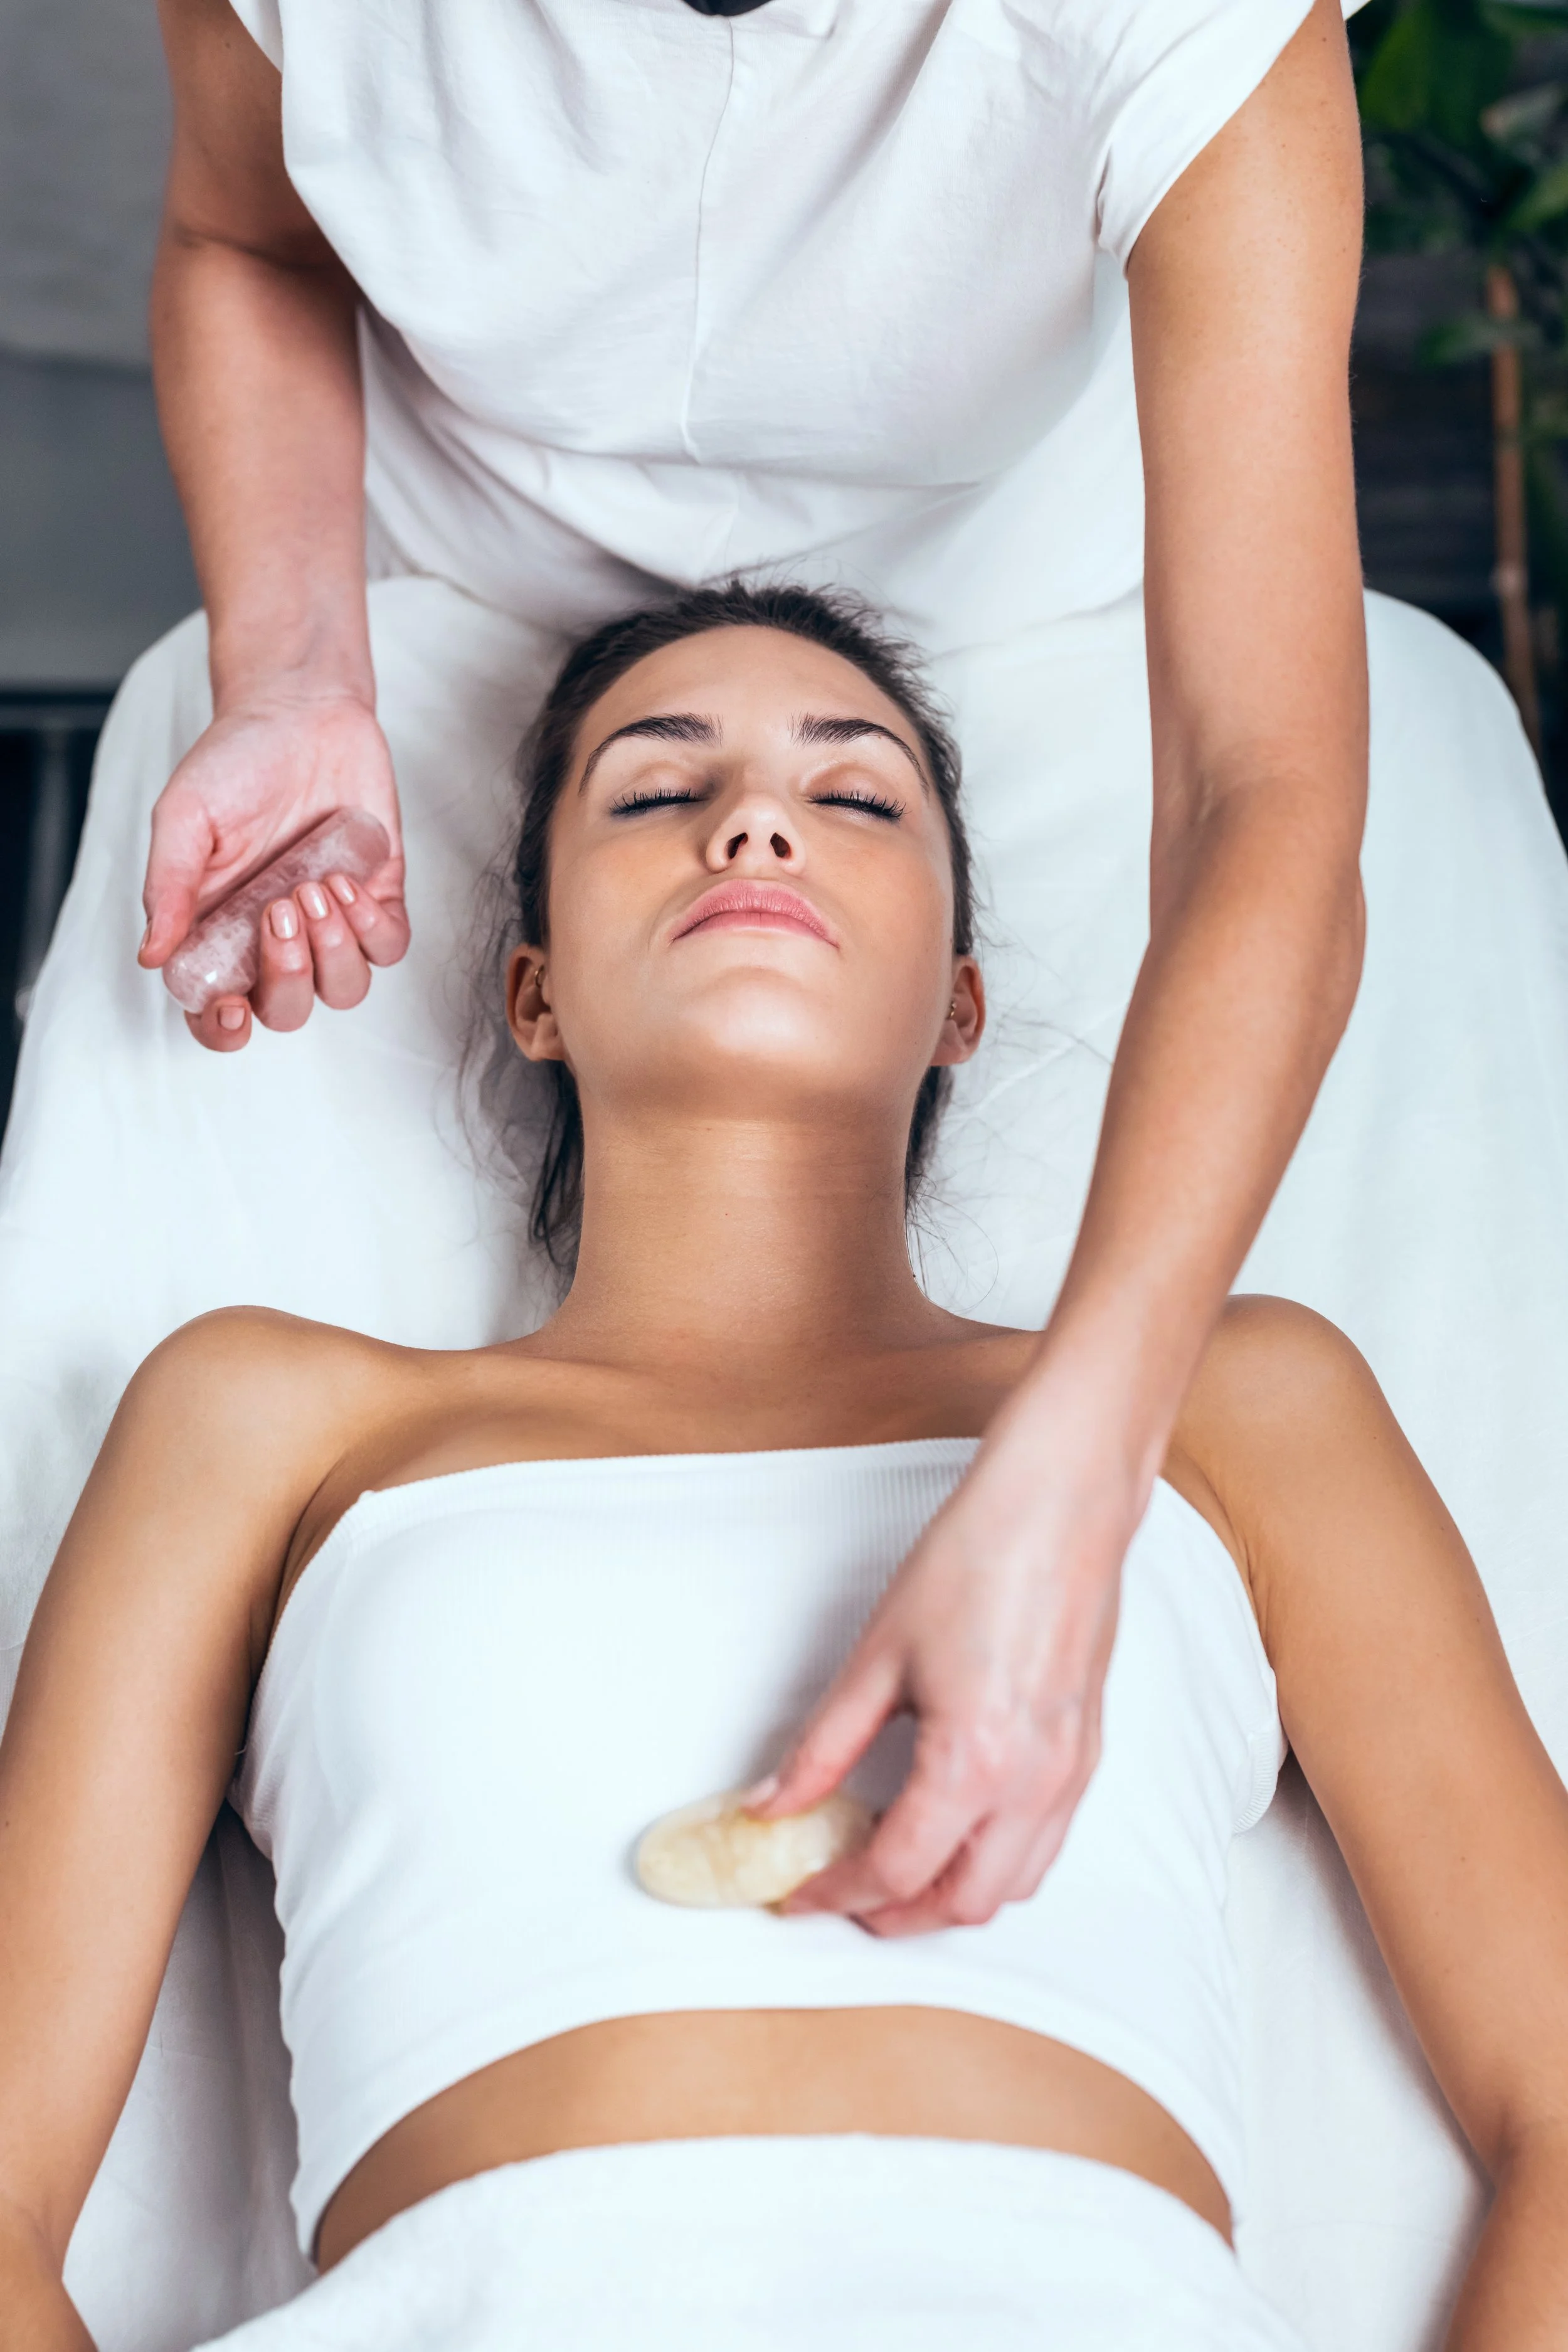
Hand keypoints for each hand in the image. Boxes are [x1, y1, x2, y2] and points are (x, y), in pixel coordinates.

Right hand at [138, 686, 407, 1051]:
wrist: (302, 711)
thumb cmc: (235, 762)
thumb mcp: (184, 818)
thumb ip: (167, 887)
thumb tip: (151, 955)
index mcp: (217, 931)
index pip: (217, 1010)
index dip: (224, 1029)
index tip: (231, 1009)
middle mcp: (274, 938)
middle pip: (288, 1010)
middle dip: (287, 977)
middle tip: (279, 911)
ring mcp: (329, 923)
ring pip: (343, 988)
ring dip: (333, 950)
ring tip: (316, 886)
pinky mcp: (377, 898)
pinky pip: (387, 947)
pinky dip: (371, 927)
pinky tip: (348, 882)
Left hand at [754, 1407, 1138, 1934]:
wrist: (1060, 1505)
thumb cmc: (978, 1557)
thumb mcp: (878, 1655)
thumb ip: (822, 1744)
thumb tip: (773, 1802)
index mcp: (974, 1762)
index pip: (898, 1872)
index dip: (838, 1894)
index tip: (801, 1893)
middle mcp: (1034, 1782)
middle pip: (963, 1902)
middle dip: (896, 1916)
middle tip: (841, 1893)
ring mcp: (1070, 1772)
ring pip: (1013, 1884)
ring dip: (951, 1895)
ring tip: (893, 1865)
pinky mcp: (1087, 1751)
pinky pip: (1044, 1842)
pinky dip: (995, 1859)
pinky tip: (952, 1824)